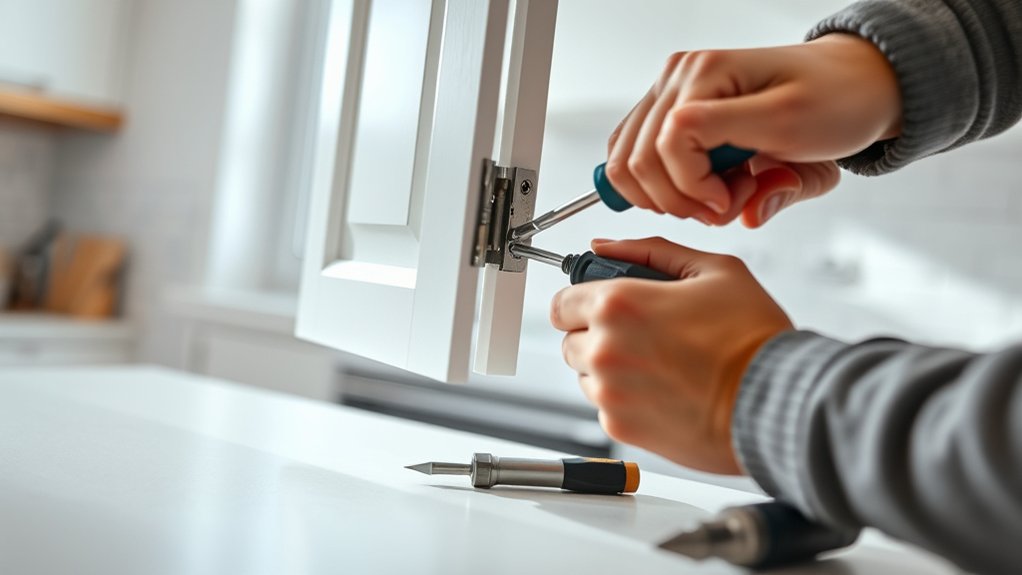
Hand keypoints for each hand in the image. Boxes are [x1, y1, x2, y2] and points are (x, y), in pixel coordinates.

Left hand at [550, 237, 792, 473]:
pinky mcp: (621, 427)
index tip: (600, 307)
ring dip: (610, 369)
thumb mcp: (712, 270)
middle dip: (597, 335)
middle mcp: (606, 349)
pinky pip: (606, 407)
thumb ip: (650, 252)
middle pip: (571, 341)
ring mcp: (610, 392)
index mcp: (619, 304)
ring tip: (660, 365)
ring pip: (586, 376)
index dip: (581, 302)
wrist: (776, 400)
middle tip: (643, 336)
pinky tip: (665, 390)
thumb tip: (605, 246)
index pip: (562, 303)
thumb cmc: (753, 337)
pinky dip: (627, 399)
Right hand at [606, 34, 899, 225]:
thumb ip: (757, 168)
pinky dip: (661, 188)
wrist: (853, 85)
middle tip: (725, 205)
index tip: (729, 201)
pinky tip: (701, 188)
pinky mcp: (669, 114)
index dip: (692, 187)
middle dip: (678, 198)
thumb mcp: (799, 132)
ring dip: (667, 197)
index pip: (666, 146)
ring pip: (627, 164)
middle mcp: (677, 78)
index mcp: (705, 73)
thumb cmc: (833, 100)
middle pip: (636, 160)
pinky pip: (636, 159)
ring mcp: (669, 94)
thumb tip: (728, 208)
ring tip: (716, 196)